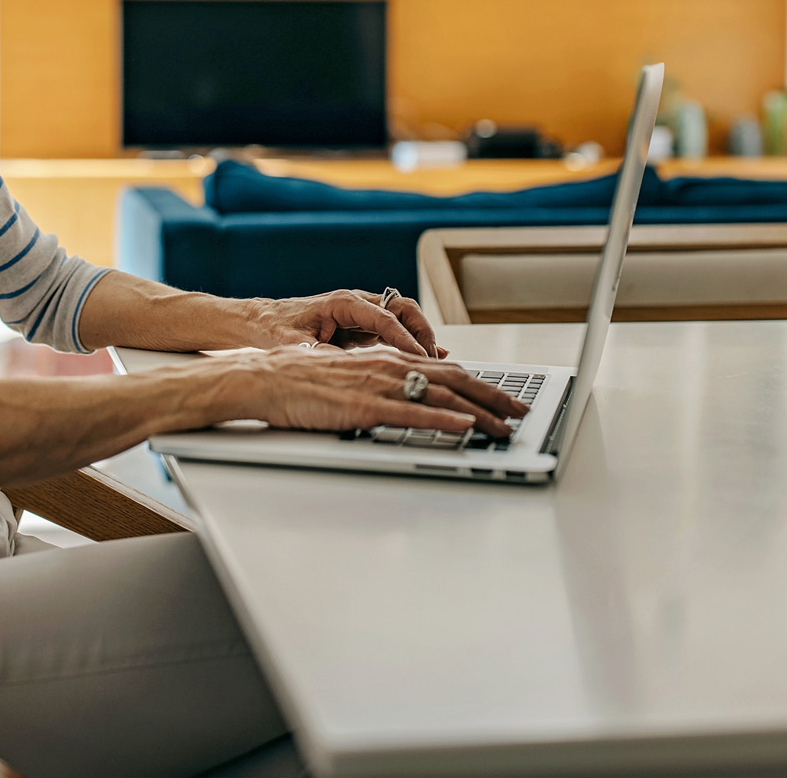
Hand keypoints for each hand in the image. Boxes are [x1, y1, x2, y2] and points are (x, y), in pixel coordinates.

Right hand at [222, 345, 527, 436]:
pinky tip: (463, 428)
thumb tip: (407, 403)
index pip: (445, 370)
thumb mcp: (350, 380)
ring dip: (478, 412)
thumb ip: (380, 388)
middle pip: (454, 379)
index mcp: (386, 358)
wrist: (264, 378)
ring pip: (440, 395)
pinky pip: (411, 413)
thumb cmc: (300, 383)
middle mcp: (388, 366)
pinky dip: (442, 420)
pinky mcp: (362, 406)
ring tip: (505, 426)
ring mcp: (377, 385)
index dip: (481, 384)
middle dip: (493, 396)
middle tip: (522, 412)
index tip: (505, 398)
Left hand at [246, 289, 444, 358]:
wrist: (254, 323)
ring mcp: (358, 315)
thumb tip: (351, 369)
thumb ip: (324, 354)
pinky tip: (423, 358)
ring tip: (434, 360)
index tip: (419, 358)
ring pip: (401, 318)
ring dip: (418, 336)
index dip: (406, 339)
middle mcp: (354, 304)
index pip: (386, 317)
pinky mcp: (356, 328)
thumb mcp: (294, 345)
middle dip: (422, 331)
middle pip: (403, 309)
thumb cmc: (269, 329)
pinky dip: (407, 343)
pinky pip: (391, 331)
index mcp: (342, 303)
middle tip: (433, 358)